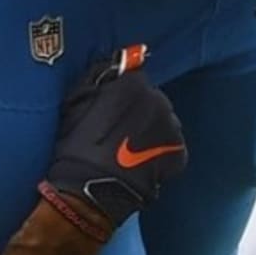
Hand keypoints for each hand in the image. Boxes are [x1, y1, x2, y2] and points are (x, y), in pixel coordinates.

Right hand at [43, 46, 186, 230]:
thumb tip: (116, 64)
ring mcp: (172, 127)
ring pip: (164, 121)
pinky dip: (160, 152)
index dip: (123, 93)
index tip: (113, 107)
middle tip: (121, 131)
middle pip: (152, 99)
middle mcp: (159, 100)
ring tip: (131, 149)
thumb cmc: (77, 144)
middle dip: (140, 111)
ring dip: (151, 130)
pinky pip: (171, 146)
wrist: (90, 190)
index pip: (135, 78)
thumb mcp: (75, 102)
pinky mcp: (180, 153)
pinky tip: (142, 163)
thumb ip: (98, 77)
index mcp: (134, 84)